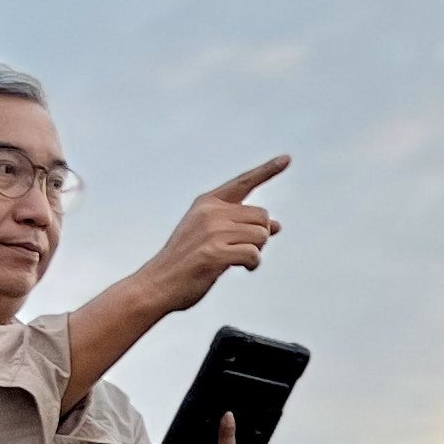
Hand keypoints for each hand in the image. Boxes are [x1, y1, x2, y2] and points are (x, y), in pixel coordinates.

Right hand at [136, 156, 287, 312]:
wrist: (157, 284)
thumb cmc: (186, 262)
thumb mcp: (212, 236)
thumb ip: (242, 226)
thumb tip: (277, 225)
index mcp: (207, 203)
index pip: (243, 182)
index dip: (267, 170)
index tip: (286, 158)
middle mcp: (210, 212)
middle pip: (261, 216)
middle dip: (259, 235)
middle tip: (241, 250)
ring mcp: (211, 231)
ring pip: (261, 235)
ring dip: (256, 252)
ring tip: (236, 260)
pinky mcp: (214, 252)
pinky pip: (254, 254)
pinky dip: (253, 264)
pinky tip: (242, 268)